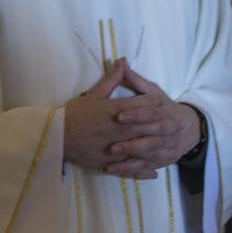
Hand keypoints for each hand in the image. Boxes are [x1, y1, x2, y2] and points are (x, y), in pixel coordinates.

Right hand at [63, 58, 188, 179]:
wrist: (55, 135)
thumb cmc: (74, 113)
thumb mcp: (93, 94)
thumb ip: (111, 79)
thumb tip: (123, 61)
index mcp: (116, 110)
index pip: (144, 104)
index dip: (155, 102)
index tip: (162, 102)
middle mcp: (120, 128)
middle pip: (149, 126)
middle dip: (163, 124)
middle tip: (176, 124)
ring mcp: (116, 146)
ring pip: (143, 147)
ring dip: (157, 147)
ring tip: (168, 147)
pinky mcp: (109, 161)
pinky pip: (130, 167)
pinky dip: (142, 170)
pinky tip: (152, 171)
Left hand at [103, 62, 200, 176]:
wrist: (189, 128)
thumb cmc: (164, 107)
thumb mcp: (152, 92)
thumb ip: (135, 80)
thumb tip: (120, 60)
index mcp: (165, 113)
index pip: (152, 114)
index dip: (137, 115)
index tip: (119, 116)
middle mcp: (168, 132)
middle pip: (152, 138)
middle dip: (133, 141)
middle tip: (112, 143)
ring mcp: (166, 149)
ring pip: (150, 155)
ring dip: (131, 157)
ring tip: (112, 156)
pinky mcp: (161, 161)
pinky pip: (146, 167)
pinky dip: (131, 170)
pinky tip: (113, 169)